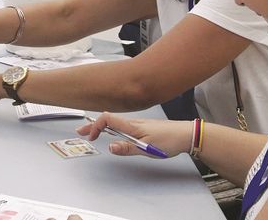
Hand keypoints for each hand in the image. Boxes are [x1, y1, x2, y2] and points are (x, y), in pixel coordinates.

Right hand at [75, 112, 190, 157]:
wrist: (187, 134)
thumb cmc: (169, 140)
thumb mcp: (148, 148)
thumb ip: (128, 148)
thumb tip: (110, 147)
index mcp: (132, 126)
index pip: (107, 119)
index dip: (96, 126)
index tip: (91, 137)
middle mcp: (133, 123)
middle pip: (108, 120)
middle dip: (93, 125)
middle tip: (80, 131)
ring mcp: (138, 124)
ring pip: (115, 122)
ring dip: (101, 127)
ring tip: (93, 132)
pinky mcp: (143, 128)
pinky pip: (122, 125)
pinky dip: (112, 127)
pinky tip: (113, 131)